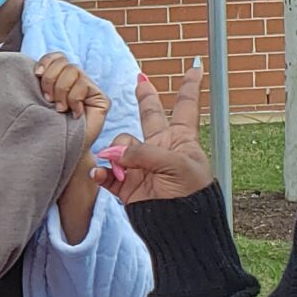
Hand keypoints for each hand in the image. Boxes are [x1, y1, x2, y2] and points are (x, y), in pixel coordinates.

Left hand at [33, 53, 109, 157]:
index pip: (57, 57)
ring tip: (60, 109)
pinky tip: (74, 114)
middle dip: (51, 80)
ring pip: (73, 71)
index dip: (46, 62)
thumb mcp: (39, 102)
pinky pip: (83, 85)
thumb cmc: (48, 128)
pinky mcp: (101, 98)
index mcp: (61, 79)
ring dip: (62, 91)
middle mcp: (77, 81)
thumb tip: (36, 69)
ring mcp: (90, 89)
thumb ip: (41, 83)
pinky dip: (74, 100)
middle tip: (48, 101)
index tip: (36, 75)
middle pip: (64, 62)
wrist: (63, 152)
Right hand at [94, 65, 217, 203]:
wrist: (181, 229)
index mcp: (181, 140)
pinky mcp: (127, 186)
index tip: (195, 67)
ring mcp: (142, 166)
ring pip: (120, 146)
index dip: (189, 86)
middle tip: (141, 82)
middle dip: (145, 99)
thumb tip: (113, 155)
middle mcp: (160, 149)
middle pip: (150, 116)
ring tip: (120, 168)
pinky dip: (101, 172)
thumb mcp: (176, 165)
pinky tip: (100, 172)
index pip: (185, 106)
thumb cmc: (191, 194)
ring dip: (116, 154)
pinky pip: (107, 172)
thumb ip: (144, 153)